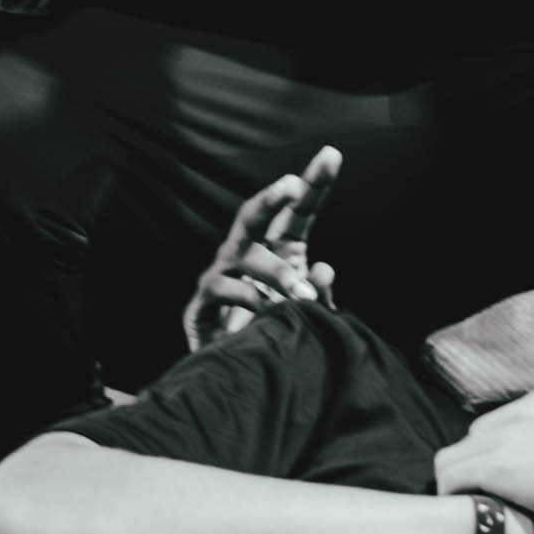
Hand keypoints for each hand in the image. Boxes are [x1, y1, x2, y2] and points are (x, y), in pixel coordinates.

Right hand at [182, 144, 341, 353]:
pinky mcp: (200, 307)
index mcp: (279, 250)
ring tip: (301, 295)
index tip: (332, 155)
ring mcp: (220, 277)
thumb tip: (324, 267)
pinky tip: (265, 312)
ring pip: (241, 254)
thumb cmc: (279, 334)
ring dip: (273, 272)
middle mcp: (246, 256)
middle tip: (292, 184)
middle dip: (271, 197)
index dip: (313, 185)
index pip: (297, 213)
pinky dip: (246, 299)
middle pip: (253, 217)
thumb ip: (321, 291)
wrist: (240, 379)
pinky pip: (220, 290)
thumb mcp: (311, 314)